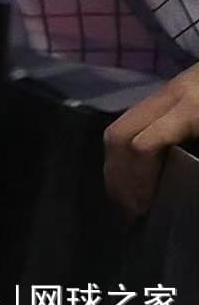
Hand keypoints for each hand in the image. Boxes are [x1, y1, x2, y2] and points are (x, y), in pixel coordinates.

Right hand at [103, 61, 198, 218]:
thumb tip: (181, 185)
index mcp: (189, 111)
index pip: (144, 145)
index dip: (137, 181)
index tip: (143, 210)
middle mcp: (168, 99)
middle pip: (120, 133)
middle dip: (118, 175)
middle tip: (127, 209)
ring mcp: (163, 94)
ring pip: (119, 126)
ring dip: (115, 165)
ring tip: (123, 198)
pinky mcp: (164, 97)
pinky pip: (130, 124)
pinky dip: (123, 153)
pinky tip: (130, 175)